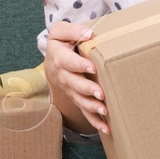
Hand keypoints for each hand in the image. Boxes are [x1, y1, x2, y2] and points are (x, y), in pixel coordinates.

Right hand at [43, 20, 108, 135]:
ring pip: (79, 100)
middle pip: (74, 84)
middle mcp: (63, 76)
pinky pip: (85, 111)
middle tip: (100, 93)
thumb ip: (73, 30)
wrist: (52, 61)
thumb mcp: (60, 31)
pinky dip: (95, 121)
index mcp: (59, 58)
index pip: (68, 62)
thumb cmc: (61, 44)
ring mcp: (70, 90)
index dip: (79, 65)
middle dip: (87, 89)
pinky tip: (107, 128)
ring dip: (91, 107)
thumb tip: (89, 33)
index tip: (92, 67)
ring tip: (104, 110)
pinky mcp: (77, 98)